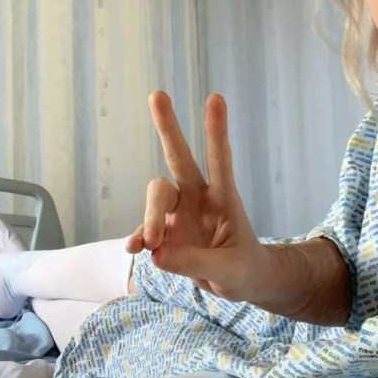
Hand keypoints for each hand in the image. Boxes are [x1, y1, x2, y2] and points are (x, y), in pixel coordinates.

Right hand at [126, 91, 269, 301]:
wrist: (239, 283)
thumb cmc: (244, 270)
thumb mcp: (229, 271)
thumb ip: (194, 262)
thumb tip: (156, 252)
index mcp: (224, 198)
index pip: (220, 160)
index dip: (216, 130)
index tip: (215, 98)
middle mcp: (199, 197)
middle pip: (179, 157)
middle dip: (168, 127)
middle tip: (157, 94)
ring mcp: (179, 212)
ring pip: (156, 195)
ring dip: (150, 218)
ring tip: (151, 245)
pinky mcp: (164, 232)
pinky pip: (144, 229)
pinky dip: (138, 237)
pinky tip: (134, 249)